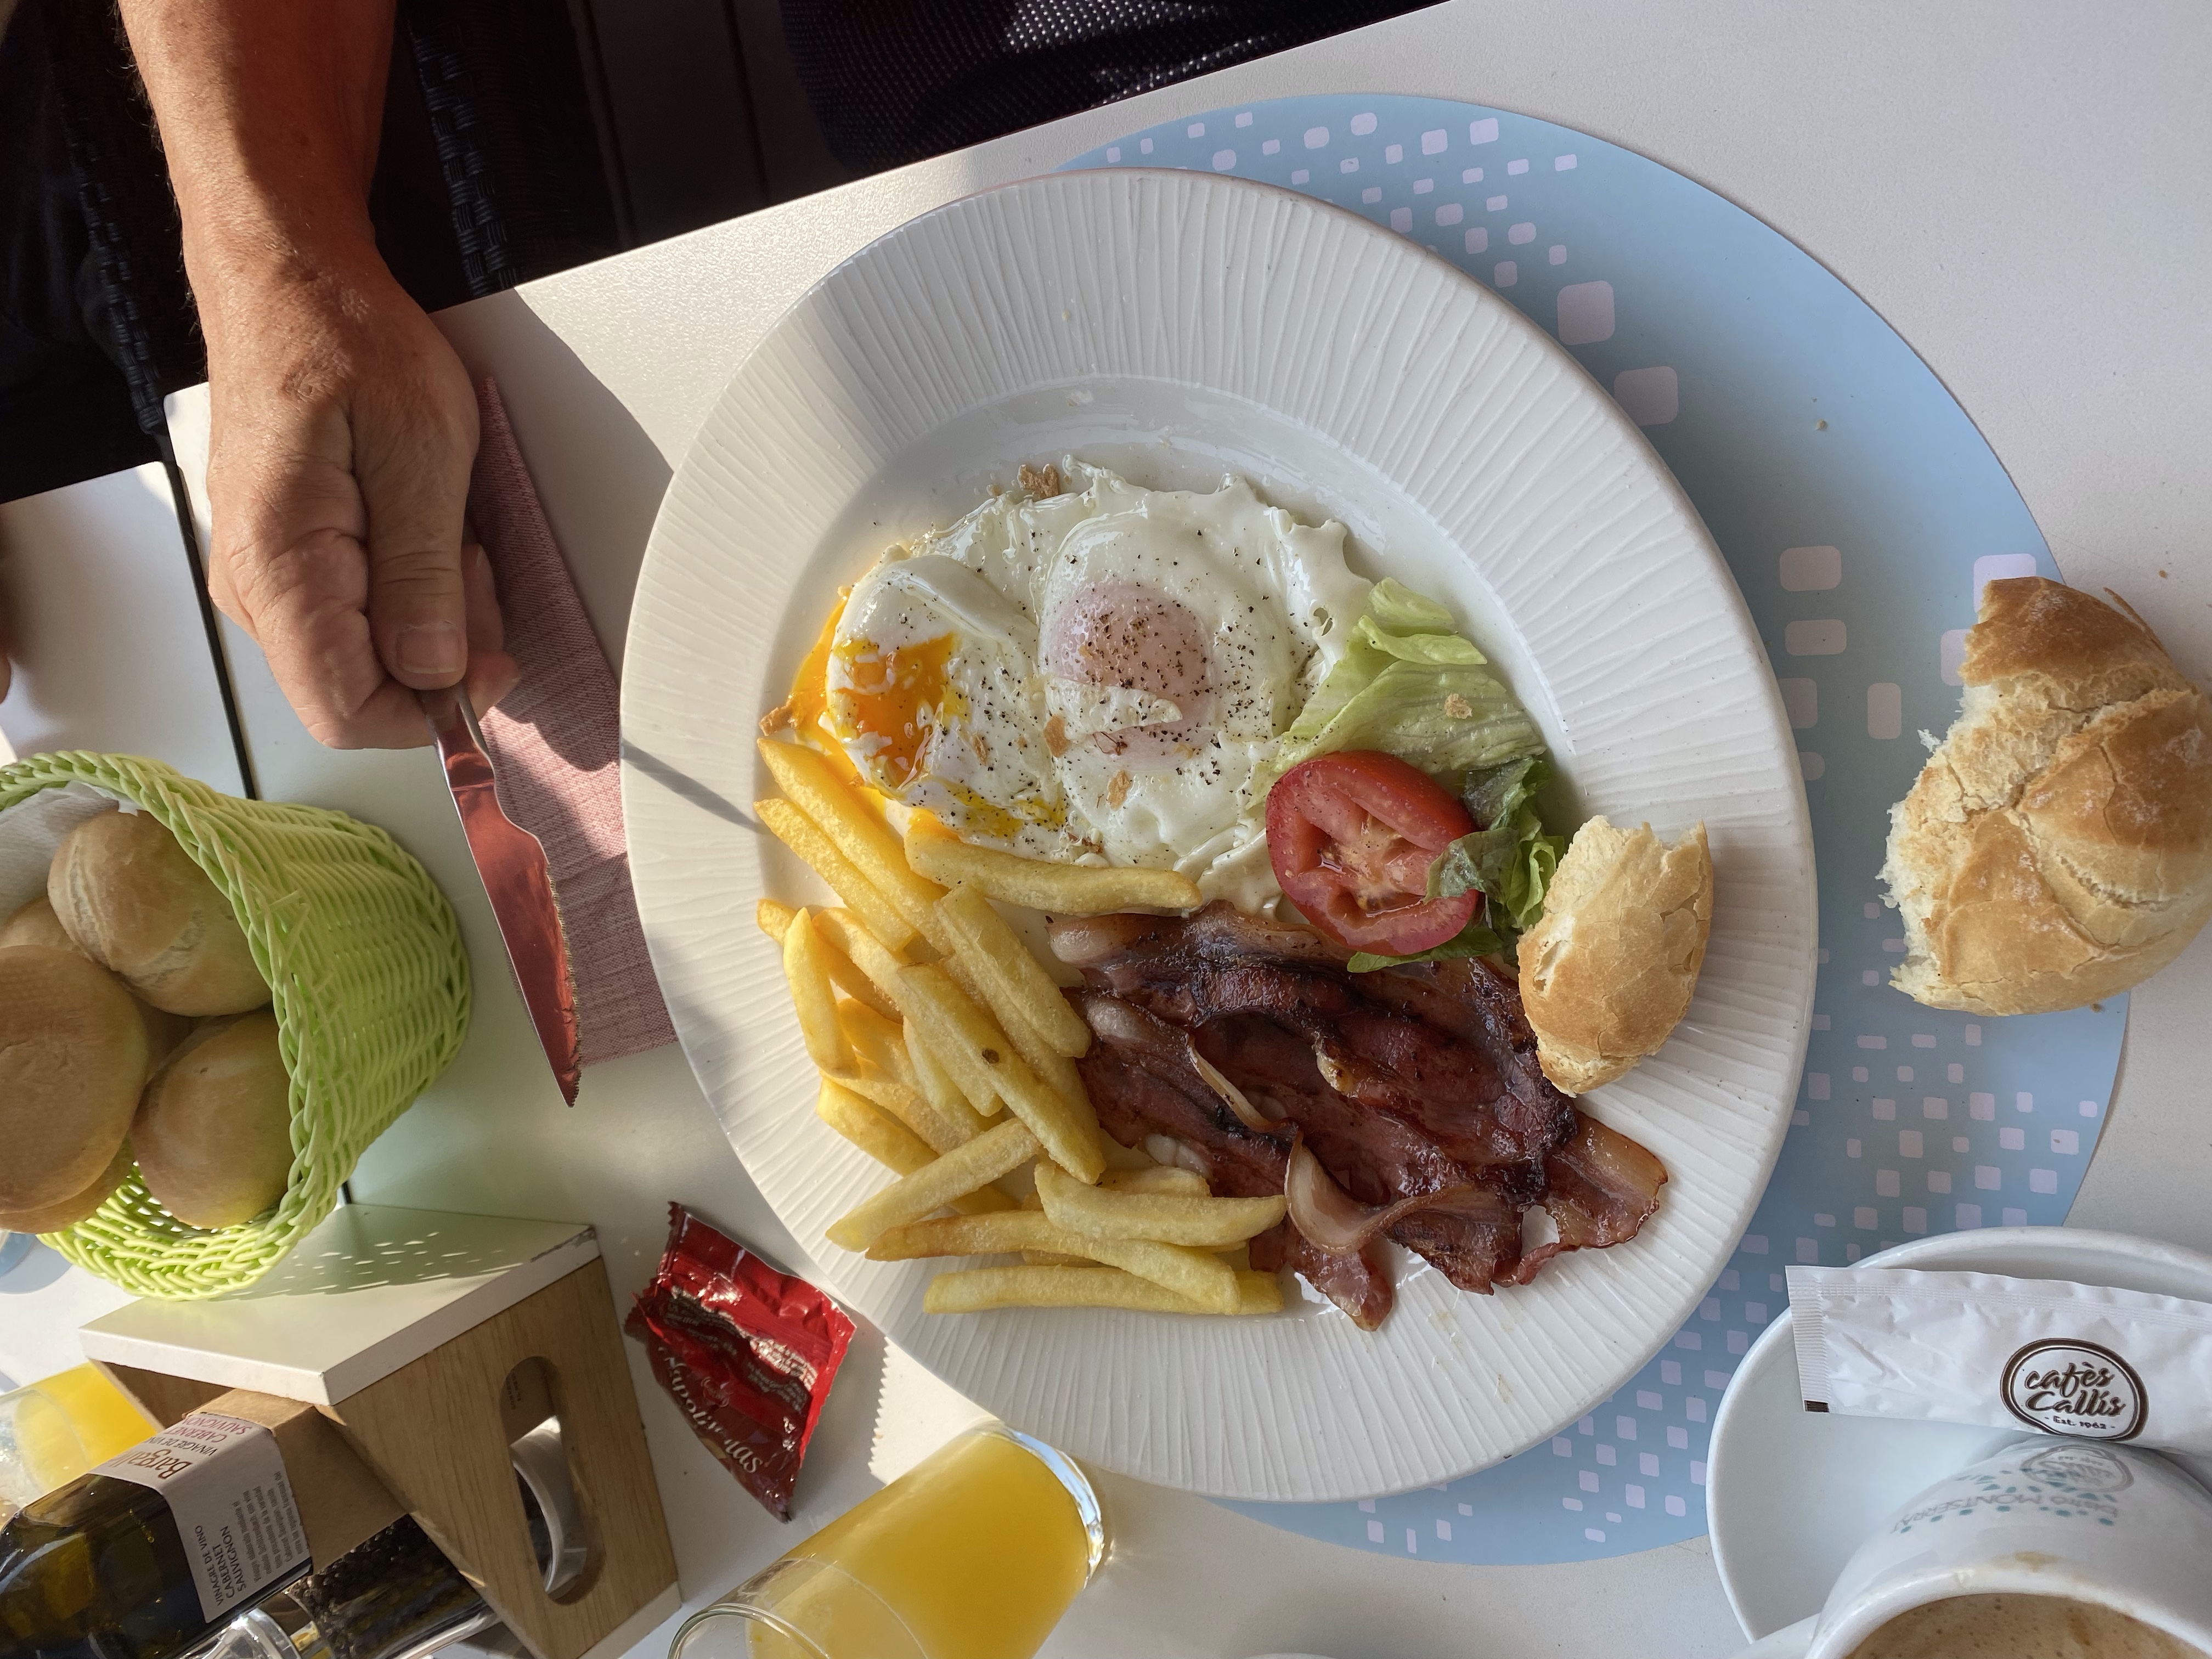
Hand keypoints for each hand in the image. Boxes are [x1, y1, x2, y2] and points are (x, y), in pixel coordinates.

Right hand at [200, 237, 517, 747]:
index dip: (432, 712)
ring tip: (450, 529)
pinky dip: (411, 586)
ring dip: (431, 613)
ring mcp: (265, 576)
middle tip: (474, 562)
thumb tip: (436, 673)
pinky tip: (426, 527)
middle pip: (360, 689)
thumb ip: (426, 577)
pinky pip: (357, 612)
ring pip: (365, 654)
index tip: (493, 666)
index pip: (347, 711)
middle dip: (441, 649)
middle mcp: (254, 587)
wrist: (292, 282)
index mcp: (279, 569)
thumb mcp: (421, 454)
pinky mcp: (287, 559)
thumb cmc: (346, 342)